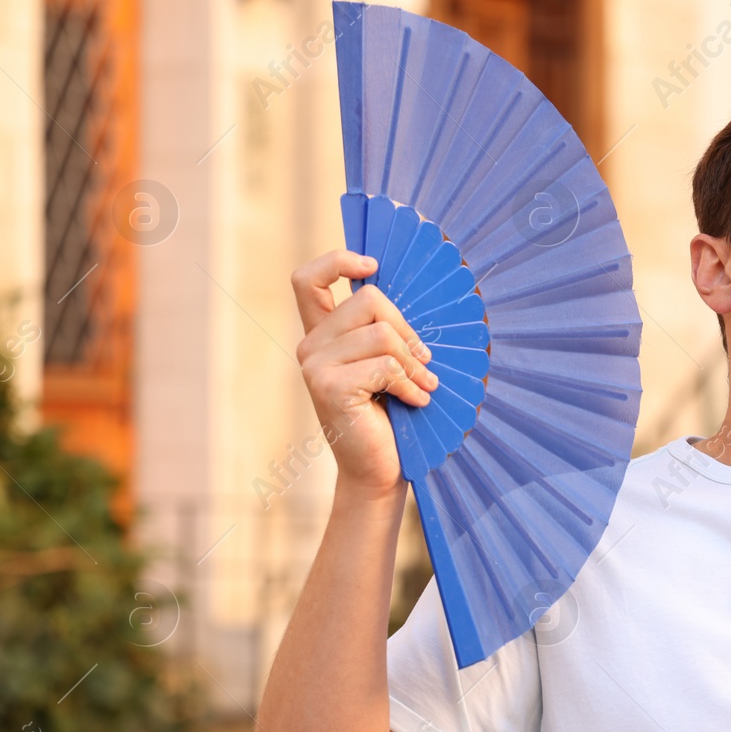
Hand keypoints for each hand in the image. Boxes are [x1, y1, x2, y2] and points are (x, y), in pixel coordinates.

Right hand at [291, 250, 438, 498]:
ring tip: (423, 387)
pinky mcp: (329, 386)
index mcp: (322, 335)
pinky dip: (411, 384)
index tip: (372, 265)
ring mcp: (314, 366)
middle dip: (407, 329)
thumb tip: (420, 288)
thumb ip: (386, 330)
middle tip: (422, 363)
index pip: (308, 279)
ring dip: (414, 363)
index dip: (337, 261)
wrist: (379, 471)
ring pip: (382, 332)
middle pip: (368, 298)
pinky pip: (386, 364)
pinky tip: (416, 402)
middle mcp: (311, 346)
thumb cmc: (392, 416)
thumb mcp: (389, 364)